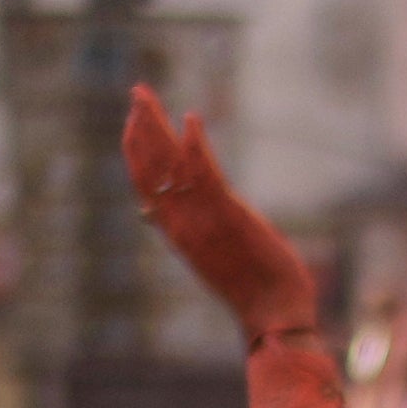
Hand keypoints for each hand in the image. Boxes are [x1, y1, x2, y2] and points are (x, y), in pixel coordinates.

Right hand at [119, 86, 320, 342]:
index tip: (133, 123)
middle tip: (137, 93)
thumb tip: (189, 221)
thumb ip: (198, 234)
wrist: (274, 314)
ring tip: (146, 95)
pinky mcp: (228, 215)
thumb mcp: (216, 259)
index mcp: (177, 234)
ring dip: (158, 124)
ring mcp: (203, 218)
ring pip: (170, 163)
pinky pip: (205, 174)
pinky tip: (191, 118)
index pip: (144, 185)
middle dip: (142, 127)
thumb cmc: (253, 290)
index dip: (136, 152)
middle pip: (151, 166)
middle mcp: (182, 224)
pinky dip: (196, 145)